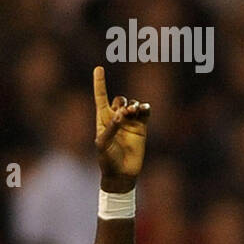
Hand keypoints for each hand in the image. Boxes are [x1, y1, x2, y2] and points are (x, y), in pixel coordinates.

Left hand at [93, 66, 149, 191]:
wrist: (122, 174)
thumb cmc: (107, 161)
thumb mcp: (103, 145)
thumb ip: (110, 128)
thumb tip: (120, 114)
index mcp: (103, 120)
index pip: (101, 98)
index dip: (100, 83)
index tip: (98, 68)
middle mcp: (116, 118)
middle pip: (120, 99)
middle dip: (122, 102)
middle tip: (124, 114)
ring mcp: (129, 122)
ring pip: (133, 104)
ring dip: (134, 106)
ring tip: (133, 114)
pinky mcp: (141, 127)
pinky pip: (145, 111)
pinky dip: (145, 108)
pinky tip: (143, 110)